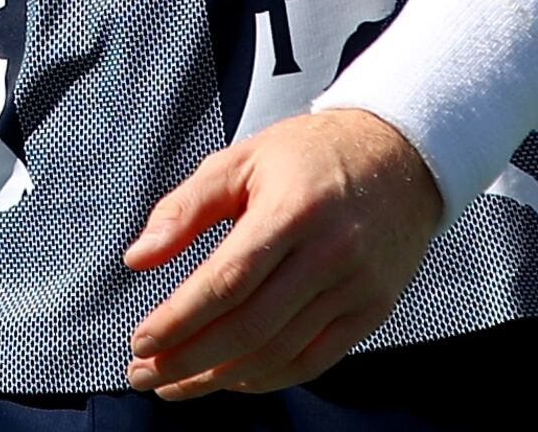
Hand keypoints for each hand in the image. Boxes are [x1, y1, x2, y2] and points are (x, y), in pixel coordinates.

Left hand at [120, 107, 444, 398]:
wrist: (400, 155)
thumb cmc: (311, 155)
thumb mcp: (242, 159)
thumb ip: (185, 208)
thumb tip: (137, 258)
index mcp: (292, 210)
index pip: (227, 281)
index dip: (179, 320)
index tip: (141, 341)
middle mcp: (330, 253)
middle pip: (249, 327)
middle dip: (188, 360)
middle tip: (143, 373)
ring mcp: (356, 287)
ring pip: (278, 353)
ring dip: (219, 378)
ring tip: (175, 383)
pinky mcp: (372, 310)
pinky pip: (313, 361)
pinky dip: (267, 378)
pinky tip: (230, 379)